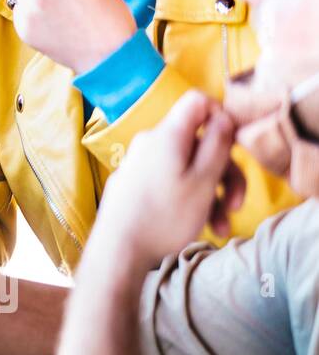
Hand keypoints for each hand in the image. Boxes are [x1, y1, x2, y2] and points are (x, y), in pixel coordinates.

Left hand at [92, 91, 244, 268]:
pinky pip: (170, 184)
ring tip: (222, 227)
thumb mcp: (203, 180)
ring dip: (212, 195)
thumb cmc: (163, 217)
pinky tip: (203, 227)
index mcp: (167, 135)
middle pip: (199, 143)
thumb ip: (217, 145)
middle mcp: (150, 144)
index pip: (198, 102)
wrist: (117, 252)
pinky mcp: (135, 185)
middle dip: (224, 173)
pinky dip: (190, 201)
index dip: (222, 116)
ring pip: (187, 169)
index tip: (237, 144)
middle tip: (238, 204)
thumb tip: (224, 116)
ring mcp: (140, 165)